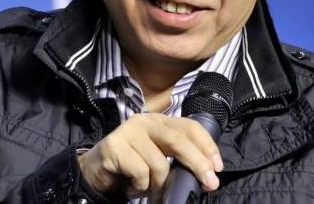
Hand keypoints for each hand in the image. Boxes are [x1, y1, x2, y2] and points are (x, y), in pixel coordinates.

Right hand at [77, 113, 223, 202]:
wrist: (96, 172)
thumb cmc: (131, 166)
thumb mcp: (158, 158)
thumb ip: (177, 159)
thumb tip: (207, 174)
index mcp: (159, 121)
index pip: (189, 127)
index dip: (207, 145)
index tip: (217, 167)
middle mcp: (145, 121)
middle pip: (178, 140)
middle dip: (197, 164)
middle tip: (209, 183)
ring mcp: (128, 132)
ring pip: (159, 163)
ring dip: (159, 185)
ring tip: (151, 191)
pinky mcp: (114, 146)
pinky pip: (140, 172)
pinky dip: (140, 187)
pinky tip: (133, 186)